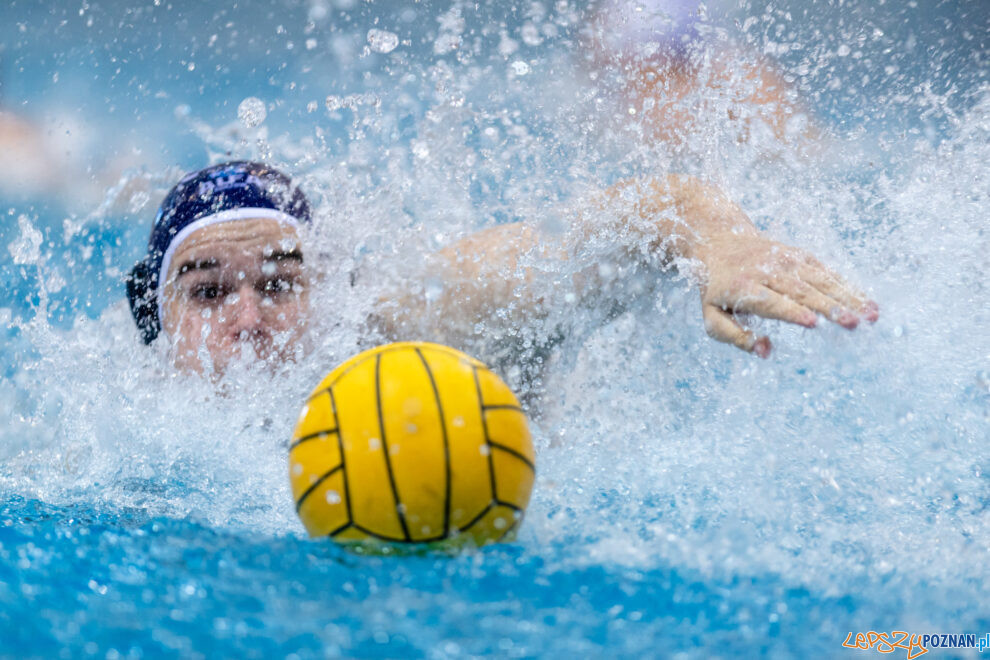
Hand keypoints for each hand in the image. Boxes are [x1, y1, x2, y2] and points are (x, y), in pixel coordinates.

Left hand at [692, 232, 878, 356]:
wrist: (718, 243)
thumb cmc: (716, 291)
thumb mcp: (712, 317)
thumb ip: (735, 337)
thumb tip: (766, 351)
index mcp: (742, 287)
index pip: (771, 301)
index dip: (792, 312)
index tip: (813, 323)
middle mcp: (767, 270)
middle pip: (802, 290)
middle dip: (829, 307)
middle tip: (854, 323)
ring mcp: (785, 260)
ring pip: (820, 279)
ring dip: (848, 297)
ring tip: (872, 315)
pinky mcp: (799, 255)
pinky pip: (826, 271)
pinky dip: (847, 286)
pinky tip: (867, 302)